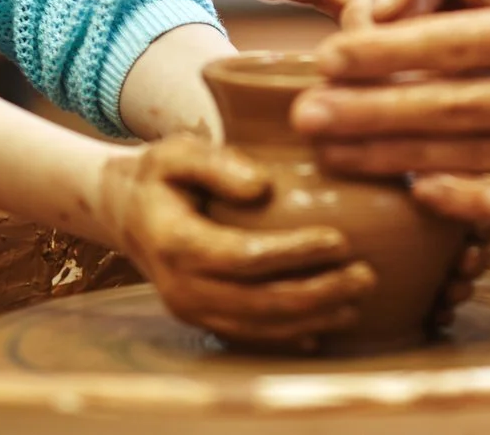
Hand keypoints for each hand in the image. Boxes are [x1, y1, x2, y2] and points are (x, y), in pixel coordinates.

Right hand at [96, 137, 375, 347]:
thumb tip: (262, 186)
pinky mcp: (202, 321)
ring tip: (357, 300)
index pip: (243, 256)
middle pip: (258, 302)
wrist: (123, 212)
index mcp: (176, 243)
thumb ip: (217, 163)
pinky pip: (250, 337)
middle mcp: (181, 288)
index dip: (293, 253)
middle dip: (318, 294)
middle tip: (365, 276)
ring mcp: (191, 311)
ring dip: (312, 319)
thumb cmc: (159, 175)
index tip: (340, 240)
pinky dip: (290, 336)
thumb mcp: (177, 152)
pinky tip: (325, 328)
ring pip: (259, 327)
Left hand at [292, 0, 489, 225]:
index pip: (472, 40)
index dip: (398, 50)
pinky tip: (415, 192)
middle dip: (374, 109)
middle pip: (460, 105)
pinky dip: (469, 201)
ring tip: (333, 152)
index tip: (335, 50)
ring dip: (398, 156)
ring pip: (479, 157)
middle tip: (303, 110)